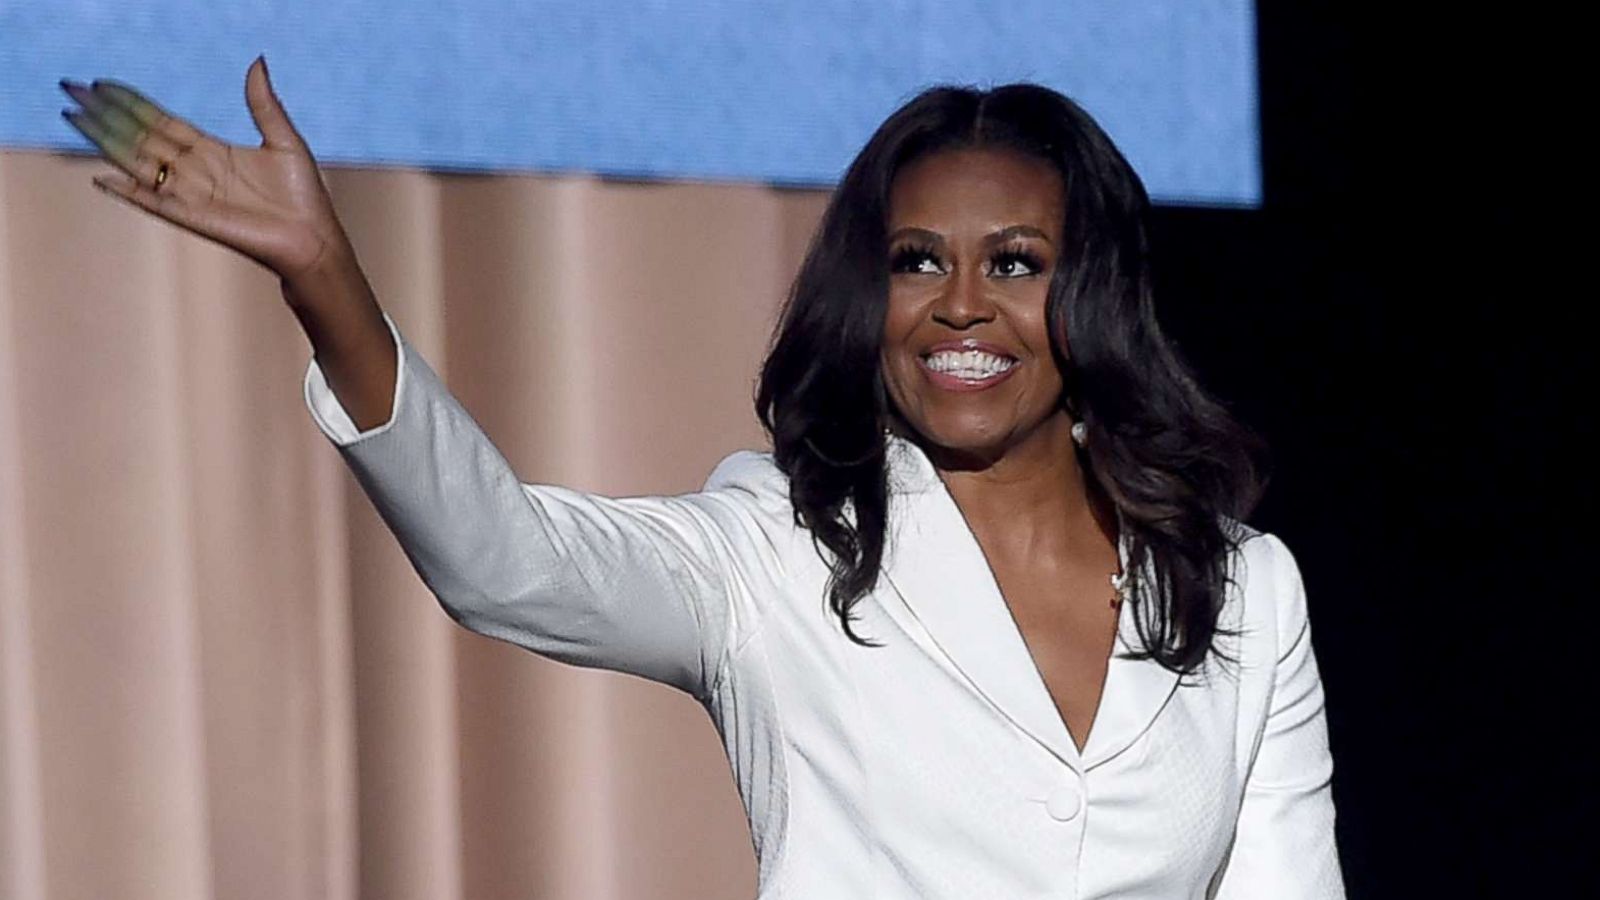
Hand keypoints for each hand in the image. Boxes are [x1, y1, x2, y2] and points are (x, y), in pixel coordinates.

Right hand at [60, 57, 353, 285]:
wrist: (313, 237)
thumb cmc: (304, 195)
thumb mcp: (284, 140)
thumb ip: (264, 104)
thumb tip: (258, 62)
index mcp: (211, 149)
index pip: (161, 120)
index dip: (132, 102)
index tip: (102, 84)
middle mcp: (194, 169)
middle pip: (140, 135)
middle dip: (106, 113)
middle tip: (72, 91)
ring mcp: (191, 193)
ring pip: (139, 161)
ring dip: (106, 141)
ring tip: (75, 118)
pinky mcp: (194, 218)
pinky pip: (153, 202)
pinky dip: (129, 191)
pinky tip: (102, 176)